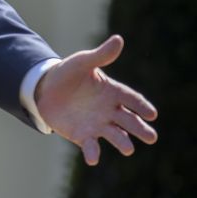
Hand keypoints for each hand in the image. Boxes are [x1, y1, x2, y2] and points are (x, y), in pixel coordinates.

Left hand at [35, 35, 157, 164]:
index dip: (142, 106)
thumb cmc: (68, 73)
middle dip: (140, 129)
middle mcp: (110, 111)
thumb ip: (100, 55)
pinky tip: (93, 158)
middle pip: (129, 121)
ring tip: (128, 149)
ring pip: (115, 135)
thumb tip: (118, 39)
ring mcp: (98, 124)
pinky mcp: (82, 135)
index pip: (132, 99)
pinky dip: (93, 152)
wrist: (45, 88)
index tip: (151, 113)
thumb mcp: (82, 62)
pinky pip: (90, 146)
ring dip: (122, 142)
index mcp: (113, 91)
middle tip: (151, 137)